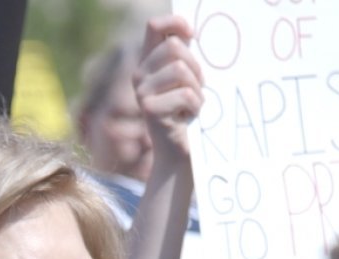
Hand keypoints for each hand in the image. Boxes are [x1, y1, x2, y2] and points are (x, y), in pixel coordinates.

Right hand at [135, 15, 203, 159]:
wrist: (180, 154)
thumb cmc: (188, 114)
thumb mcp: (187, 80)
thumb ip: (185, 57)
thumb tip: (193, 32)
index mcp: (148, 63)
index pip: (154, 27)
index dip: (175, 24)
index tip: (193, 35)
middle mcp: (139, 74)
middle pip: (174, 47)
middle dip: (195, 67)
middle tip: (198, 88)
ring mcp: (141, 91)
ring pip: (180, 70)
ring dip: (197, 89)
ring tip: (193, 104)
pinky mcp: (149, 109)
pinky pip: (185, 94)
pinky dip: (196, 106)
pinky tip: (189, 117)